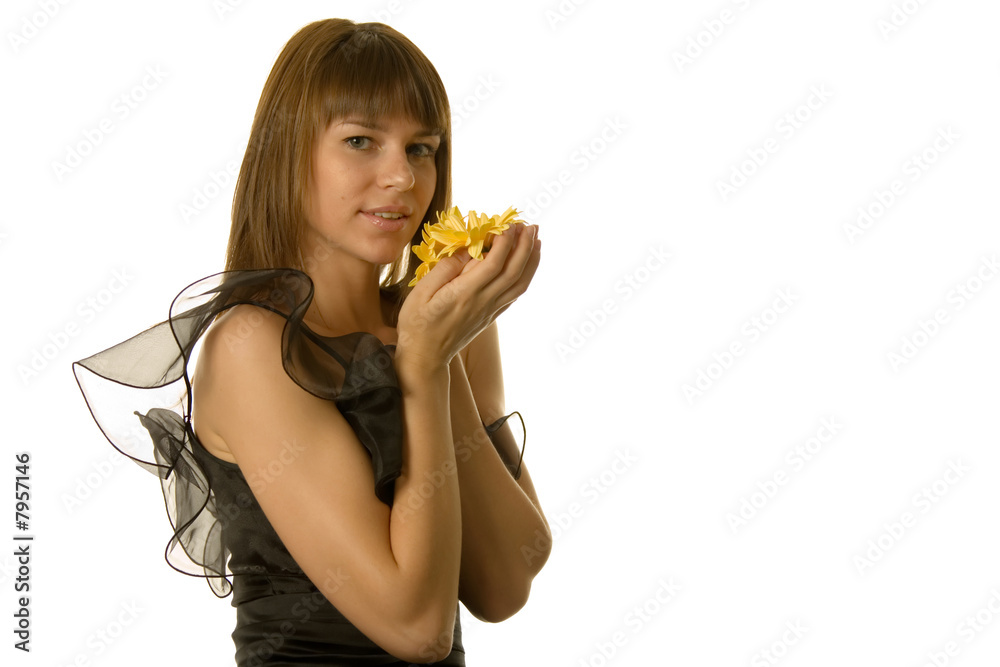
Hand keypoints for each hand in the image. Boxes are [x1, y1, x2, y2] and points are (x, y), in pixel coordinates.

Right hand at [396, 223, 540, 371]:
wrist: (426, 357)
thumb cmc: (417, 324)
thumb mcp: (421, 292)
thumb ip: (445, 269)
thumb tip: (466, 250)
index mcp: (465, 293)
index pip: (494, 263)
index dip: (505, 242)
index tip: (508, 224)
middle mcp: (483, 302)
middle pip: (513, 271)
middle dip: (524, 245)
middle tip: (529, 225)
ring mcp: (490, 310)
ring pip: (520, 283)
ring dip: (531, 260)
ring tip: (537, 239)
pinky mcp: (491, 316)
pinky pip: (514, 294)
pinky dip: (525, 276)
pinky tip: (527, 264)